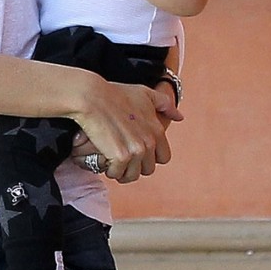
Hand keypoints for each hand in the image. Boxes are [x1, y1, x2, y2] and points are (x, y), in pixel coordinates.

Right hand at [67, 76, 181, 183]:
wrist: (91, 97)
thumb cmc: (114, 94)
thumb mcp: (144, 94)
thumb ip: (165, 105)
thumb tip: (179, 117)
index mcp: (157, 130)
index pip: (163, 158)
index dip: (149, 156)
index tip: (135, 149)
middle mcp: (150, 143)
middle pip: (148, 169)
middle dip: (135, 165)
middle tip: (120, 155)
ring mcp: (136, 151)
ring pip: (132, 175)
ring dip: (121, 170)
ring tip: (111, 159)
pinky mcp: (120, 157)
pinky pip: (117, 173)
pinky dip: (109, 169)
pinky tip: (103, 157)